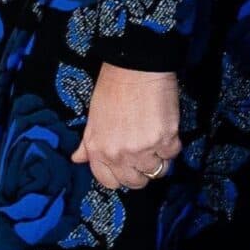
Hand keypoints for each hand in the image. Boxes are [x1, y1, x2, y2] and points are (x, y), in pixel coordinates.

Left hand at [71, 64, 181, 191]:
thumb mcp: (93, 117)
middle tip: (144, 153)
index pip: (108, 181)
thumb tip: (77, 158)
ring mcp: (143, 149)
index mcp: (98, 149)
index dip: (119, 175)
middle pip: (136, 182)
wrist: (136, 66)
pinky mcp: (165, 140)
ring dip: (158, 159)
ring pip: (157, 172)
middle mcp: (119, 154)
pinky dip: (171, 145)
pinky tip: (164, 128)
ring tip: (155, 139)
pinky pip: (172, 155)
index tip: (125, 166)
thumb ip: (88, 142)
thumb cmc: (112, 87)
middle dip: (141, 171)